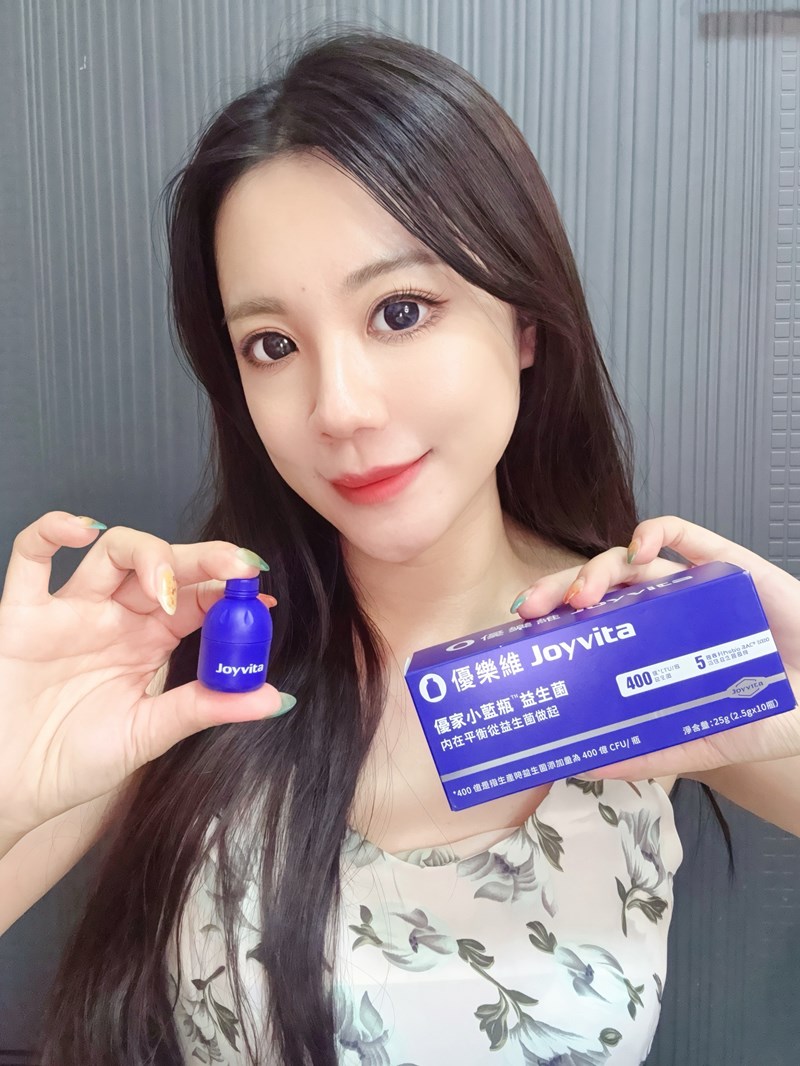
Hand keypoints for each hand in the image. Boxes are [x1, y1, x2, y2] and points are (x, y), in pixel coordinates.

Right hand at [0, 511, 288, 836]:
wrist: (11, 792)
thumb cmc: (74, 763)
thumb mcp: (148, 735)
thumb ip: (205, 708)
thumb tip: (275, 699)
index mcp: (152, 641)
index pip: (198, 598)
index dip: (229, 589)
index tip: (259, 592)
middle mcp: (116, 617)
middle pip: (165, 565)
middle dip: (203, 559)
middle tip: (235, 567)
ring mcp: (71, 611)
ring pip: (112, 552)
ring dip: (148, 554)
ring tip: (166, 589)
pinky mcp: (22, 614)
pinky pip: (31, 557)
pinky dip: (52, 530)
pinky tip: (82, 530)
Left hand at [511, 515, 799, 778]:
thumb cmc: (772, 713)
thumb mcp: (704, 742)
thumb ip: (649, 753)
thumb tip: (584, 765)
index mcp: (649, 649)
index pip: (588, 625)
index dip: (552, 622)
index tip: (521, 632)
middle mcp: (661, 613)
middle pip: (595, 589)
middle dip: (556, 590)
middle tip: (533, 610)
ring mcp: (689, 586)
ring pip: (626, 561)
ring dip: (595, 569)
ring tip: (582, 595)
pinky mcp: (724, 562)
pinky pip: (681, 533)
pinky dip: (652, 532)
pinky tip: (638, 549)